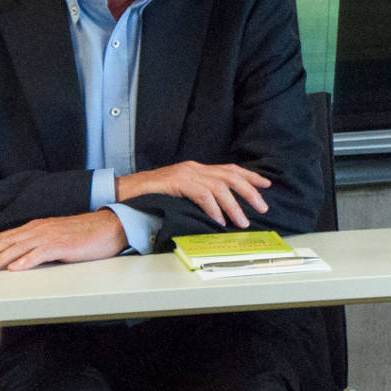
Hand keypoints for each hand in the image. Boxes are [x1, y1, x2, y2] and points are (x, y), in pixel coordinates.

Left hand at [0, 211, 126, 270]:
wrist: (111, 226)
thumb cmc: (86, 234)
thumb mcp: (56, 236)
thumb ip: (38, 243)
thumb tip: (19, 256)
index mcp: (36, 227)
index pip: (5, 237)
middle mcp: (39, 229)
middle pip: (7, 242)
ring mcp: (51, 236)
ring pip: (19, 248)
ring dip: (1, 260)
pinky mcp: (63, 245)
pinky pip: (41, 253)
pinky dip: (27, 261)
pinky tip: (16, 268)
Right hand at [117, 161, 270, 227]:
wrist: (124, 192)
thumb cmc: (152, 196)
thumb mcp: (180, 192)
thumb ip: (199, 195)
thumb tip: (221, 210)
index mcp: (197, 169)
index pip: (229, 169)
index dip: (250, 176)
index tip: (266, 185)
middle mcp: (194, 168)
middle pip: (230, 176)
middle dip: (249, 191)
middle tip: (262, 207)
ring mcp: (185, 174)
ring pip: (219, 187)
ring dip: (234, 206)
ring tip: (242, 221)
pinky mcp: (176, 183)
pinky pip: (201, 194)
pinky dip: (213, 208)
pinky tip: (218, 220)